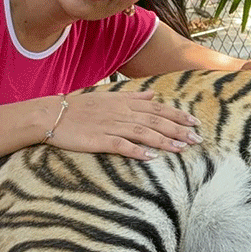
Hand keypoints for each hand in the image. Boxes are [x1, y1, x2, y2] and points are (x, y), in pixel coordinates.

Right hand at [43, 90, 202, 159]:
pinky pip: (121, 145)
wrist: (52, 114)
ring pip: (143, 133)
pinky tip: (152, 157)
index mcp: (125, 103)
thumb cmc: (81, 107)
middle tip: (196, 138)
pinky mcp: (99, 139)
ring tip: (181, 148)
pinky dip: (137, 151)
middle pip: (155, 121)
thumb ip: (133, 97)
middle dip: (178, 130)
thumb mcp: (109, 97)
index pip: (157, 108)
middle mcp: (121, 113)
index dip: (177, 115)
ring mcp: (110, 126)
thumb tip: (152, 94)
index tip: (194, 122)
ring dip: (164, 141)